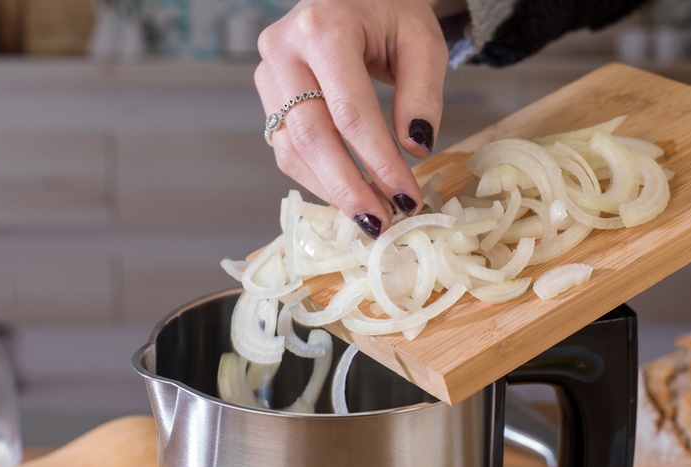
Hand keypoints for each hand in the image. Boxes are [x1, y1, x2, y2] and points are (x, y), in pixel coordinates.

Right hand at [254, 0, 459, 237]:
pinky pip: (287, 147)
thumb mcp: (422, 41)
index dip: (379, 163)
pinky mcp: (267, 94)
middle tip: (380, 222)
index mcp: (324, 29)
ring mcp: (267, 73)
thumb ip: (422, 94)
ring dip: (331, 190)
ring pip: (291, 149)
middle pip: (312, 137)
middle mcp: (284, 50)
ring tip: (370, 214)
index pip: (350, 112)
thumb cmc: (389, 10)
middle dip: (348, 188)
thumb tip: (414, 150)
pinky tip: (348, 192)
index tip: (407, 198)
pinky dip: (318, 176)